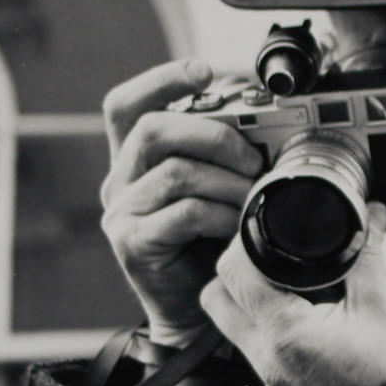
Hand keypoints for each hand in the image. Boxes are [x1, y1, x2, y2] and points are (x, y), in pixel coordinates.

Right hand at [101, 59, 262, 344]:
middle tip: (251, 157)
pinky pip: (183, 212)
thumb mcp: (216, 192)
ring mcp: (122, 213)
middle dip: (212, 134)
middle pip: (152, 129)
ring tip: (252, 197)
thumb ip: (221, 158)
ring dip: (227, 180)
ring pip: (175, 171)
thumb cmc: (210, 248)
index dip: (161, 81)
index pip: (127, 105)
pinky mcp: (132, 243)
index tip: (204, 72)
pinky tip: (236, 224)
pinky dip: (220, 213)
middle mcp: (120, 181)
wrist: (195, 313)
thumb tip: (265, 126)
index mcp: (135, 160)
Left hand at [200, 204, 385, 385]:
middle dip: (235, 272)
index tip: (270, 229)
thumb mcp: (385, 302)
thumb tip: (366, 212)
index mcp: (285, 334)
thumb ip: (365, 252)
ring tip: (297, 284)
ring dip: (254, 303)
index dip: (245, 243)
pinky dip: (275, 331)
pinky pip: (262, 355)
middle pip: (216, 302)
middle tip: (274, 254)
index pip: (232, 274)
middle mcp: (267, 363)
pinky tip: (313, 319)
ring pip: (236, 330)